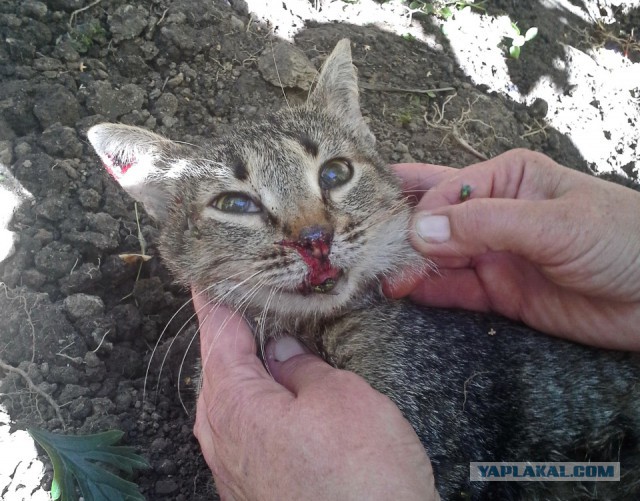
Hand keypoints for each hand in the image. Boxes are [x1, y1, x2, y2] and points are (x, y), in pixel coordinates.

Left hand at [192, 292, 439, 499]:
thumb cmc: (360, 478)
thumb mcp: (339, 398)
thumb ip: (302, 367)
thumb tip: (281, 351)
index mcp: (232, 402)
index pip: (216, 331)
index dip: (216, 296)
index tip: (210, 268)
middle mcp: (220, 435)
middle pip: (218, 365)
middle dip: (231, 329)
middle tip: (247, 293)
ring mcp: (234, 465)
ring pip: (234, 397)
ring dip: (247, 364)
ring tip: (268, 334)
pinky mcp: (255, 485)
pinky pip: (248, 425)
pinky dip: (259, 397)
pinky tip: (281, 389)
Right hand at [387, 149, 639, 350]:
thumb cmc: (622, 239)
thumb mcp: (554, 222)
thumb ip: (486, 225)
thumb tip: (421, 229)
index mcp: (509, 178)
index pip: (448, 189)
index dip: (418, 209)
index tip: (396, 232)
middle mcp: (495, 213)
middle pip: (435, 219)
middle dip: (402, 231)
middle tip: (364, 246)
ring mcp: (495, 254)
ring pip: (440, 256)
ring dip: (410, 265)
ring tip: (381, 277)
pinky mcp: (501, 291)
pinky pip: (457, 289)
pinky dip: (430, 291)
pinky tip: (405, 291)